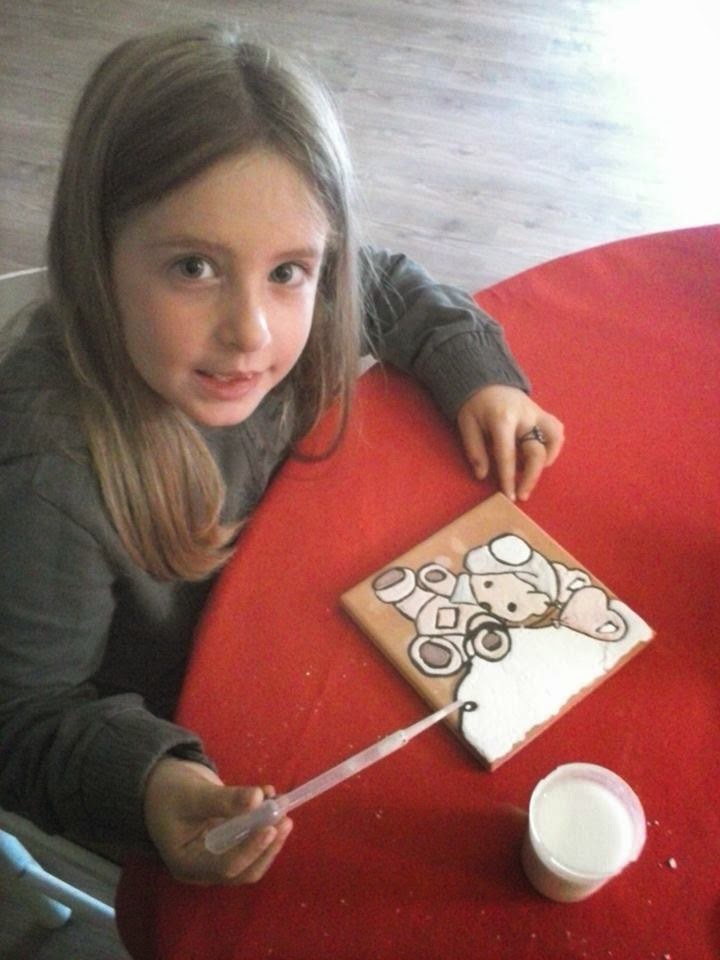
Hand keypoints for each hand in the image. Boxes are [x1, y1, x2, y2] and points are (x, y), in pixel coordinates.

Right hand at [143, 757, 292, 884]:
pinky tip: (271, 796)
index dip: (251, 849)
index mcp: (188, 864)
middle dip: (267, 846)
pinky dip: (264, 823)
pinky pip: (251, 841)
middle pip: (244, 869)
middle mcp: (204, 868)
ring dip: (270, 835)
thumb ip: (224, 799)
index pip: (226, 866)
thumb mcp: (193, 793)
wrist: (161, 785)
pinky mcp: (228, 845)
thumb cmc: (169, 791)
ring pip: (252, 859)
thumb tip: (259, 798)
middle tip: (285, 818)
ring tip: (283, 806)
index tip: (271, 827)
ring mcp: (218, 858)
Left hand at [456, 384, 563, 500]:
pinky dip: (553, 447)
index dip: (509, 478)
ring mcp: (537, 414)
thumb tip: (482, 475)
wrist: (487, 380)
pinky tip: (541, 457)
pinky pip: (556, 431)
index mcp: (502, 420)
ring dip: (547, 460)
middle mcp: (524, 417)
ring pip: (554, 439)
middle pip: (536, 452)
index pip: (508, 455)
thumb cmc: (475, 405)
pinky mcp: (543, 413)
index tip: (510, 496)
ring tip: (532, 472)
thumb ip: (475, 450)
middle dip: (531, 477)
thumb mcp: (467, 425)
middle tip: (523, 495)